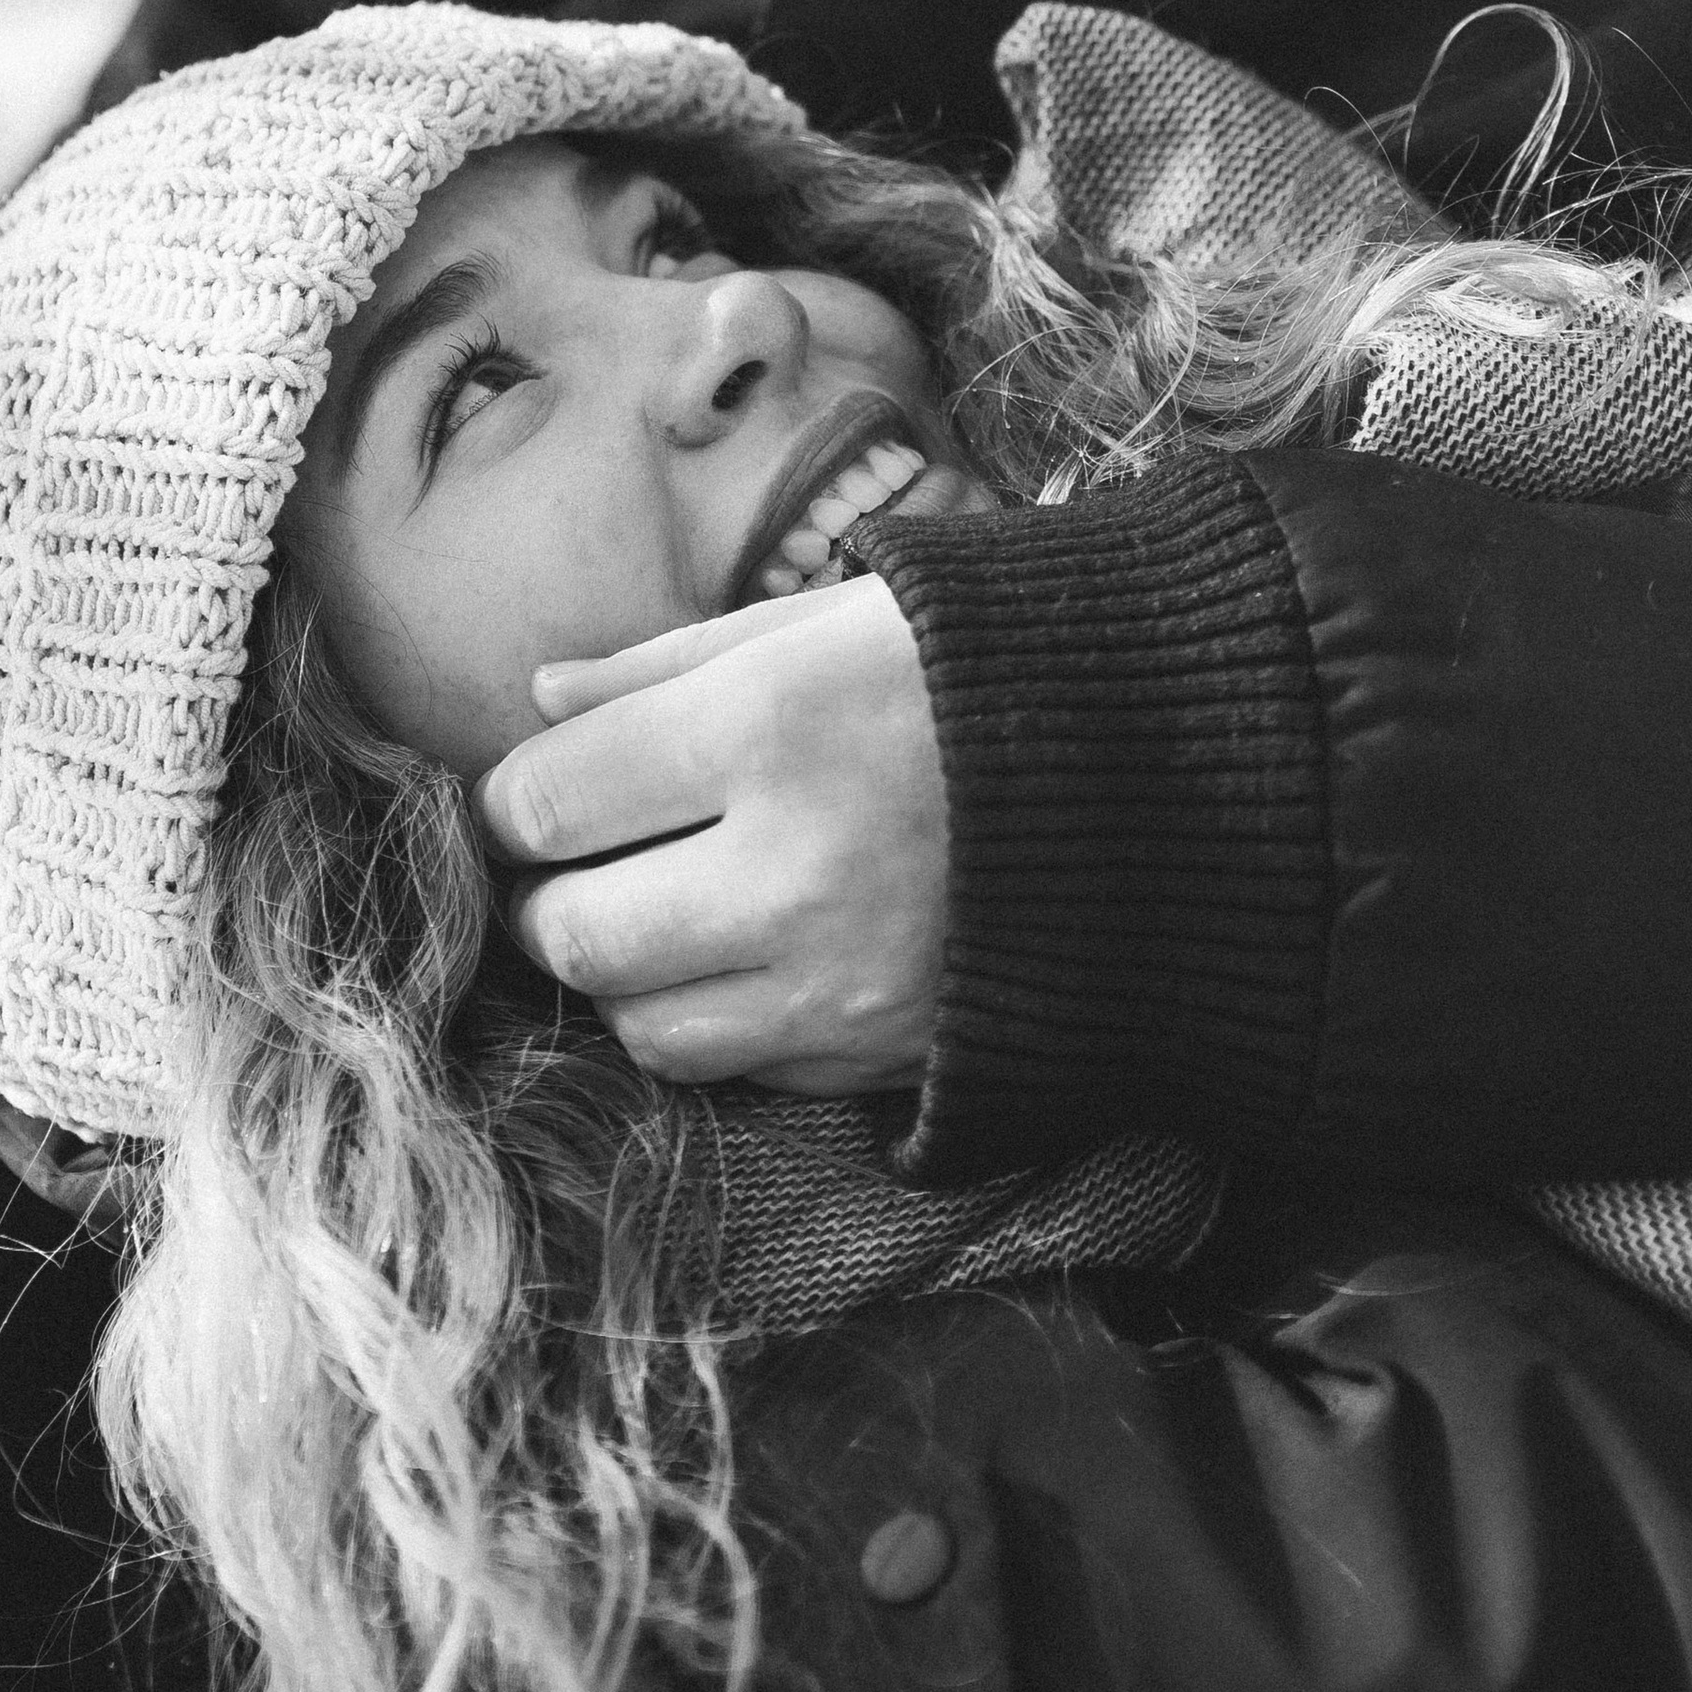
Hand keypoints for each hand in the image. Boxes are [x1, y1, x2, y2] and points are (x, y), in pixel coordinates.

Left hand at [477, 576, 946, 1093]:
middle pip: (576, 933)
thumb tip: (539, 702)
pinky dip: (716, 1018)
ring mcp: (842, 984)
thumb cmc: (982, 664)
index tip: (530, 786)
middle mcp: (795, 871)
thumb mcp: (825, 622)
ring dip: (623, 972)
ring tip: (658, 904)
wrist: (1179, 773)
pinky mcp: (887, 1058)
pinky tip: (748, 950)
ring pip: (642, 1026)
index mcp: (769, 729)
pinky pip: (740, 1069)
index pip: (550, 802)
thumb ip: (667, 667)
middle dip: (550, 895)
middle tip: (575, 855)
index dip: (512, 799)